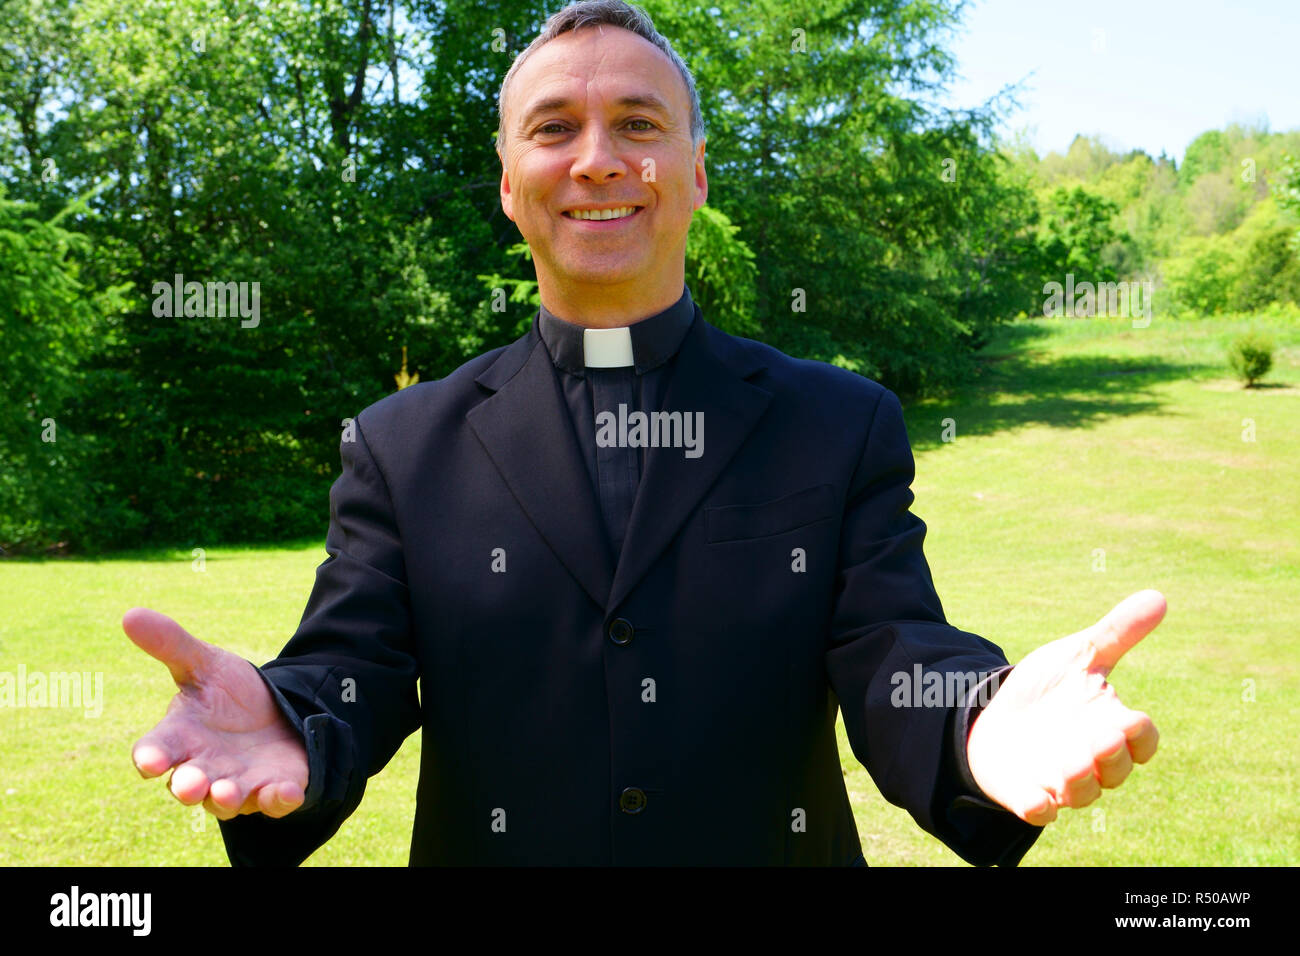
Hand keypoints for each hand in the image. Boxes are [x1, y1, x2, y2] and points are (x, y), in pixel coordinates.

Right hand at [124, 607, 308, 820]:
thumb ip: (171, 645)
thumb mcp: (205, 664)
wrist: (280, 710)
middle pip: (188, 785)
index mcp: (180, 738)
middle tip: (190, 784)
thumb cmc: (230, 693)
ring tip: (225, 794)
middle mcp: (204, 768)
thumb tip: (130, 614)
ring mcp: (239, 782)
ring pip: (226, 800)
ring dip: (226, 799)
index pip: (156, 752)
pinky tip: (286, 791)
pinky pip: (275, 801)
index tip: (150, 761)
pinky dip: (278, 799)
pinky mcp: (275, 788)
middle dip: (188, 786)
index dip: (151, 757)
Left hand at [965, 589, 1165, 825]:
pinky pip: (1038, 811)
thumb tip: (1158, 596)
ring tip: (1069, 767)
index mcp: (1110, 726)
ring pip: (1083, 795)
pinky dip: (1039, 807)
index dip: (1142, 737)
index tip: (1130, 720)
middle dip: (1111, 759)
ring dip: (1079, 783)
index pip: (1143, 741)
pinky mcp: (1027, 794)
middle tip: (1099, 738)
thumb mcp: (1077, 655)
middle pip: (1116, 771)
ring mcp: (1059, 780)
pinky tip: (1036, 800)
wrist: (991, 713)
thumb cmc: (1045, 689)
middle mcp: (1091, 760)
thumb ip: (1117, 632)